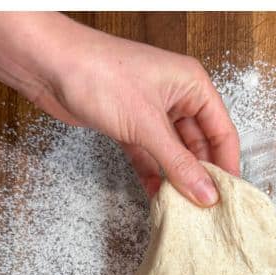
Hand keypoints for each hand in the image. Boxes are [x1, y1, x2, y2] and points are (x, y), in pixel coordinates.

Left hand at [31, 18, 240, 204]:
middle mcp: (175, 96)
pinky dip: (154, 175)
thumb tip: (206, 194)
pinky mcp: (130, 125)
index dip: (227, 165)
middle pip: (200, 145)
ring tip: (185, 209)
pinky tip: (159, 198)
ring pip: (175, 153)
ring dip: (178, 179)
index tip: (229, 198)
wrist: (46, 64)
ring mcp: (151, 111)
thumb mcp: (146, 124)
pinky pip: (151, 156)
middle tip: (207, 210)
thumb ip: (179, 163)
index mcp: (190, 84)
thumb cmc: (97, 73)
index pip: (222, 131)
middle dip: (202, 176)